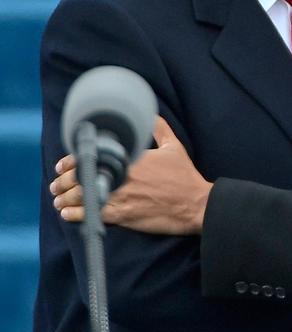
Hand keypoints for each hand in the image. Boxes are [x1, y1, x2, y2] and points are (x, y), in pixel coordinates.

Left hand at [50, 116, 209, 234]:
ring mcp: (119, 197)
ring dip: (65, 199)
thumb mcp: (174, 148)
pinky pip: (90, 215)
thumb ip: (159, 129)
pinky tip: (68, 214)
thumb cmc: (185, 177)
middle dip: (63, 182)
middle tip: (57, 185)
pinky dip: (75, 215)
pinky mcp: (121, 215)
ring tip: (59, 201)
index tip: (63, 165)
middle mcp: (120, 176)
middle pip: (79, 177)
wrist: (195, 204)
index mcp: (128, 158)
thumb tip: (151, 115)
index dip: (70, 161)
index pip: (89, 156)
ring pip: (81, 197)